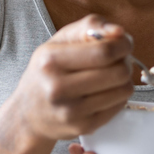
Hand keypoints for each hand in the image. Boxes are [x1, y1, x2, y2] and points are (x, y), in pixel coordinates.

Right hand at [11, 14, 134, 142]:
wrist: (28, 113)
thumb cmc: (47, 71)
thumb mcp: (59, 41)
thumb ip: (90, 27)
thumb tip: (119, 32)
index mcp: (51, 60)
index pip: (104, 51)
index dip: (123, 45)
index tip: (124, 43)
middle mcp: (58, 87)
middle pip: (117, 72)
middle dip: (125, 62)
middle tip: (118, 60)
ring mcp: (71, 111)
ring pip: (123, 90)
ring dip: (124, 80)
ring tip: (110, 76)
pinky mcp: (82, 126)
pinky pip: (119, 106)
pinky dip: (118, 97)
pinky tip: (104, 92)